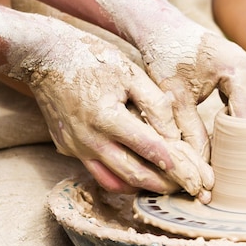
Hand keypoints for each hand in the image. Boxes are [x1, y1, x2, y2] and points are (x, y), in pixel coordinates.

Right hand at [0, 7, 213, 199]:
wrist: (44, 55)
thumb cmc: (91, 58)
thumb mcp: (130, 72)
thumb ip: (156, 104)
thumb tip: (175, 135)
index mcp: (108, 118)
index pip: (153, 152)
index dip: (180, 170)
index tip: (201, 181)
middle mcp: (90, 140)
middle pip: (136, 176)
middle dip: (167, 187)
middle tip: (192, 190)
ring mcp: (76, 147)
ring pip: (114, 182)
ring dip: (143, 188)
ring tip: (168, 185)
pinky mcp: (68, 148)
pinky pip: (98, 172)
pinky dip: (121, 178)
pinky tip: (139, 172)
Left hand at [137, 13, 245, 159]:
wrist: (164, 30)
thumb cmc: (166, 59)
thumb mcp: (175, 98)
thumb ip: (190, 132)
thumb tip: (204, 169)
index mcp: (239, 71)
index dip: (240, 147)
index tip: (228, 171)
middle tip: (242, 171)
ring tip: (242, 160)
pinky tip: (239, 143)